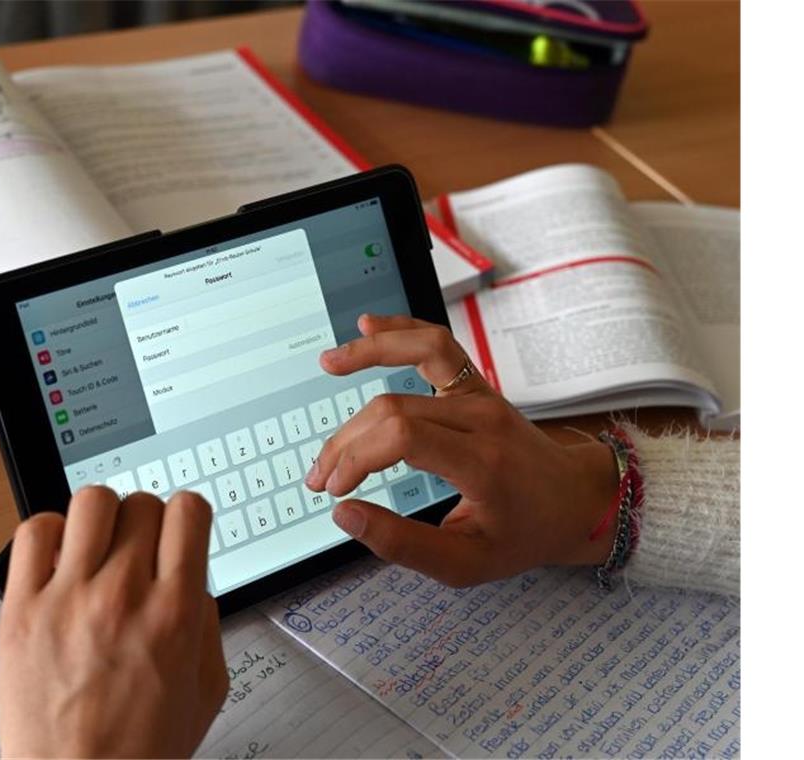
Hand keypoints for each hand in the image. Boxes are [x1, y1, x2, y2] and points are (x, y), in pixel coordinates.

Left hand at [0, 487, 227, 757]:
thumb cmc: (138, 752)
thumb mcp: (206, 689)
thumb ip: (207, 622)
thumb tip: (191, 576)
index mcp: (175, 613)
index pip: (188, 511)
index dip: (186, 516)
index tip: (178, 530)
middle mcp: (125, 596)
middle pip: (142, 503)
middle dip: (145, 522)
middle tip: (136, 551)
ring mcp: (69, 598)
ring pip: (92, 502)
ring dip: (101, 518)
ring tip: (96, 548)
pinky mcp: (22, 609)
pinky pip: (34, 531)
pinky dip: (48, 532)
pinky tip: (58, 559)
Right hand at [304, 314, 619, 586]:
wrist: (574, 501)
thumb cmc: (523, 533)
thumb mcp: (466, 564)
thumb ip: (402, 544)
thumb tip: (345, 514)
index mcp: (482, 463)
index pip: (402, 436)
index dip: (356, 457)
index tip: (334, 488)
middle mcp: (482, 419)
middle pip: (394, 406)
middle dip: (346, 440)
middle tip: (321, 475)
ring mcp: (480, 394)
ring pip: (418, 354)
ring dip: (368, 354)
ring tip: (328, 364)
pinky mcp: (475, 383)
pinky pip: (438, 343)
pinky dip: (401, 329)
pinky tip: (368, 324)